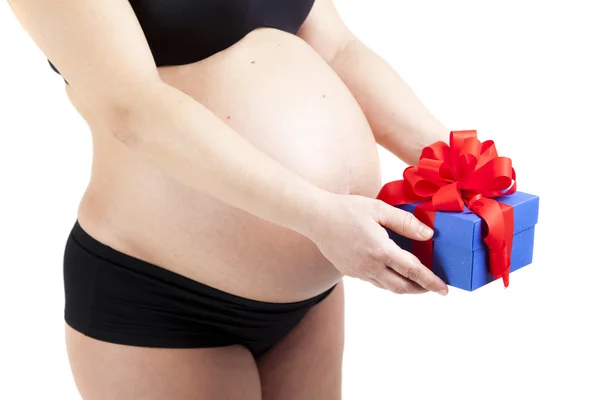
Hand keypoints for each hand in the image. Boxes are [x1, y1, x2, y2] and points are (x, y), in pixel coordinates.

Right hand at [306, 193, 448, 295]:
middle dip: (420, 289)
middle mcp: (370, 266)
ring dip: (404, 286)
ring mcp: (359, 271)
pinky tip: (391, 271)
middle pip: (402, 287)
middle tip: (432, 286)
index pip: (413, 271)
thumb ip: (405, 222)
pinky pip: (374, 281)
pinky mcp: (350, 272)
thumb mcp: (379, 209)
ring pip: (387, 287)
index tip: (444, 289)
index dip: (431, 281)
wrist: (315, 217)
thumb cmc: (346, 209)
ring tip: (415, 280)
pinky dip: (387, 280)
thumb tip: (428, 234)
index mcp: (381, 250)